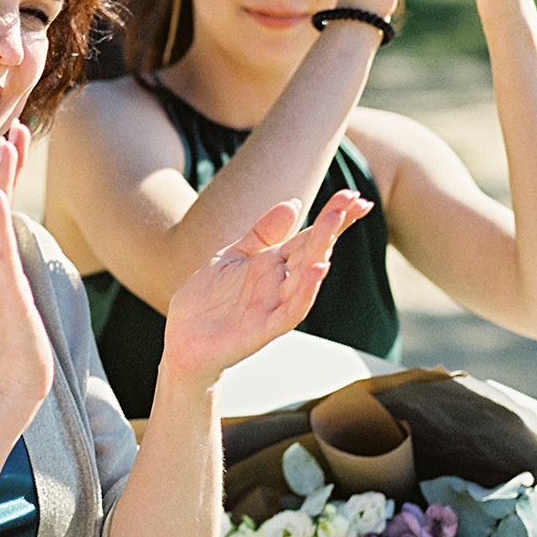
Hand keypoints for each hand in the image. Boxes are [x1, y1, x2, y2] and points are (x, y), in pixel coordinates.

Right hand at [0, 126, 54, 419]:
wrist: (11, 384)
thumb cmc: (11, 344)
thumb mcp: (10, 295)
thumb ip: (5, 267)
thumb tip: (7, 245)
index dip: (3, 173)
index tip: (15, 139)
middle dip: (3, 166)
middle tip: (14, 129)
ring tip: (6, 148)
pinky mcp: (0, 292)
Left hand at [161, 189, 371, 385]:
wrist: (181, 340)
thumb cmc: (207, 300)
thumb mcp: (233, 256)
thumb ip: (263, 233)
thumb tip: (294, 203)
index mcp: (274, 264)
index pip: (309, 236)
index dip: (333, 217)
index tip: (354, 195)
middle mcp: (280, 283)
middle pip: (313, 250)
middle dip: (332, 226)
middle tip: (354, 200)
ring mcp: (275, 305)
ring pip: (306, 275)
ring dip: (322, 249)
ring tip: (334, 221)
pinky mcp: (264, 328)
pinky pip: (292, 309)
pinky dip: (306, 290)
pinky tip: (318, 269)